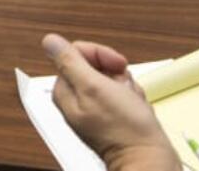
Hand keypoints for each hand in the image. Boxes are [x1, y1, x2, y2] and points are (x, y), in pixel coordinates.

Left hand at [42, 33, 178, 170]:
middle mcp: (77, 99)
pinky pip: (124, 92)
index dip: (100, 55)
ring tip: (130, 103)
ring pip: (113, 77)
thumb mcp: (93, 86)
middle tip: (121, 90)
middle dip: (116, 73)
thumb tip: (49, 41)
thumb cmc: (124, 128)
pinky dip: (133, 97)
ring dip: (127, 86)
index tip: (116, 65)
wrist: (148, 157)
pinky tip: (135, 110)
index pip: (76, 53)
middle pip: (96, 64)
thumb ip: (70, 62)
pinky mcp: (112, 114)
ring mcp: (95, 107)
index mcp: (65, 91)